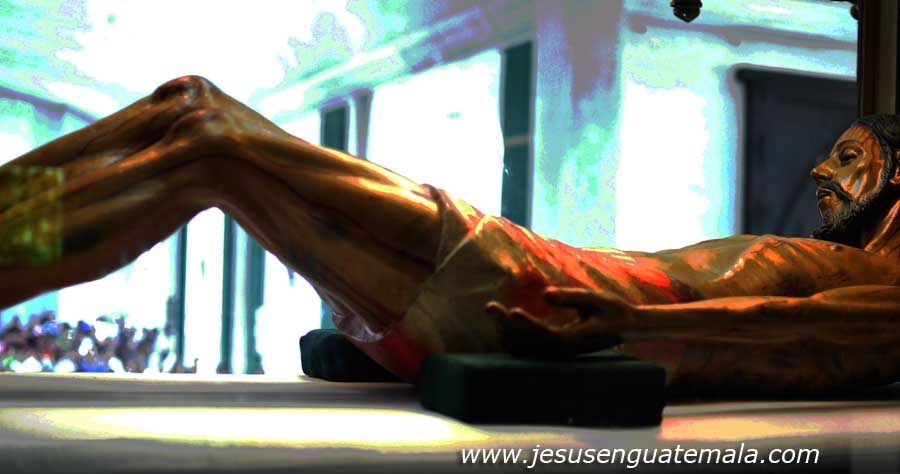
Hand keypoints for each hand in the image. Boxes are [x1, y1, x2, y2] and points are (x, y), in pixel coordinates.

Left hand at [484, 286, 635, 358]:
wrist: (626, 326)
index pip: (544, 335)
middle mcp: (562, 351)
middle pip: (527, 343)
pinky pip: (526, 348)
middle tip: (489, 307)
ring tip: (492, 310)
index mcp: (574, 340)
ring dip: (506, 331)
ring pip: (523, 348)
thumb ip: (570, 297)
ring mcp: (557, 353)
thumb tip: (545, 294)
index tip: (510, 311)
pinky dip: (512, 335)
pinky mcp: (553, 350)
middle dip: (506, 325)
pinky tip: (504, 319)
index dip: (525, 324)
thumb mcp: (596, 299)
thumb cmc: (613, 309)